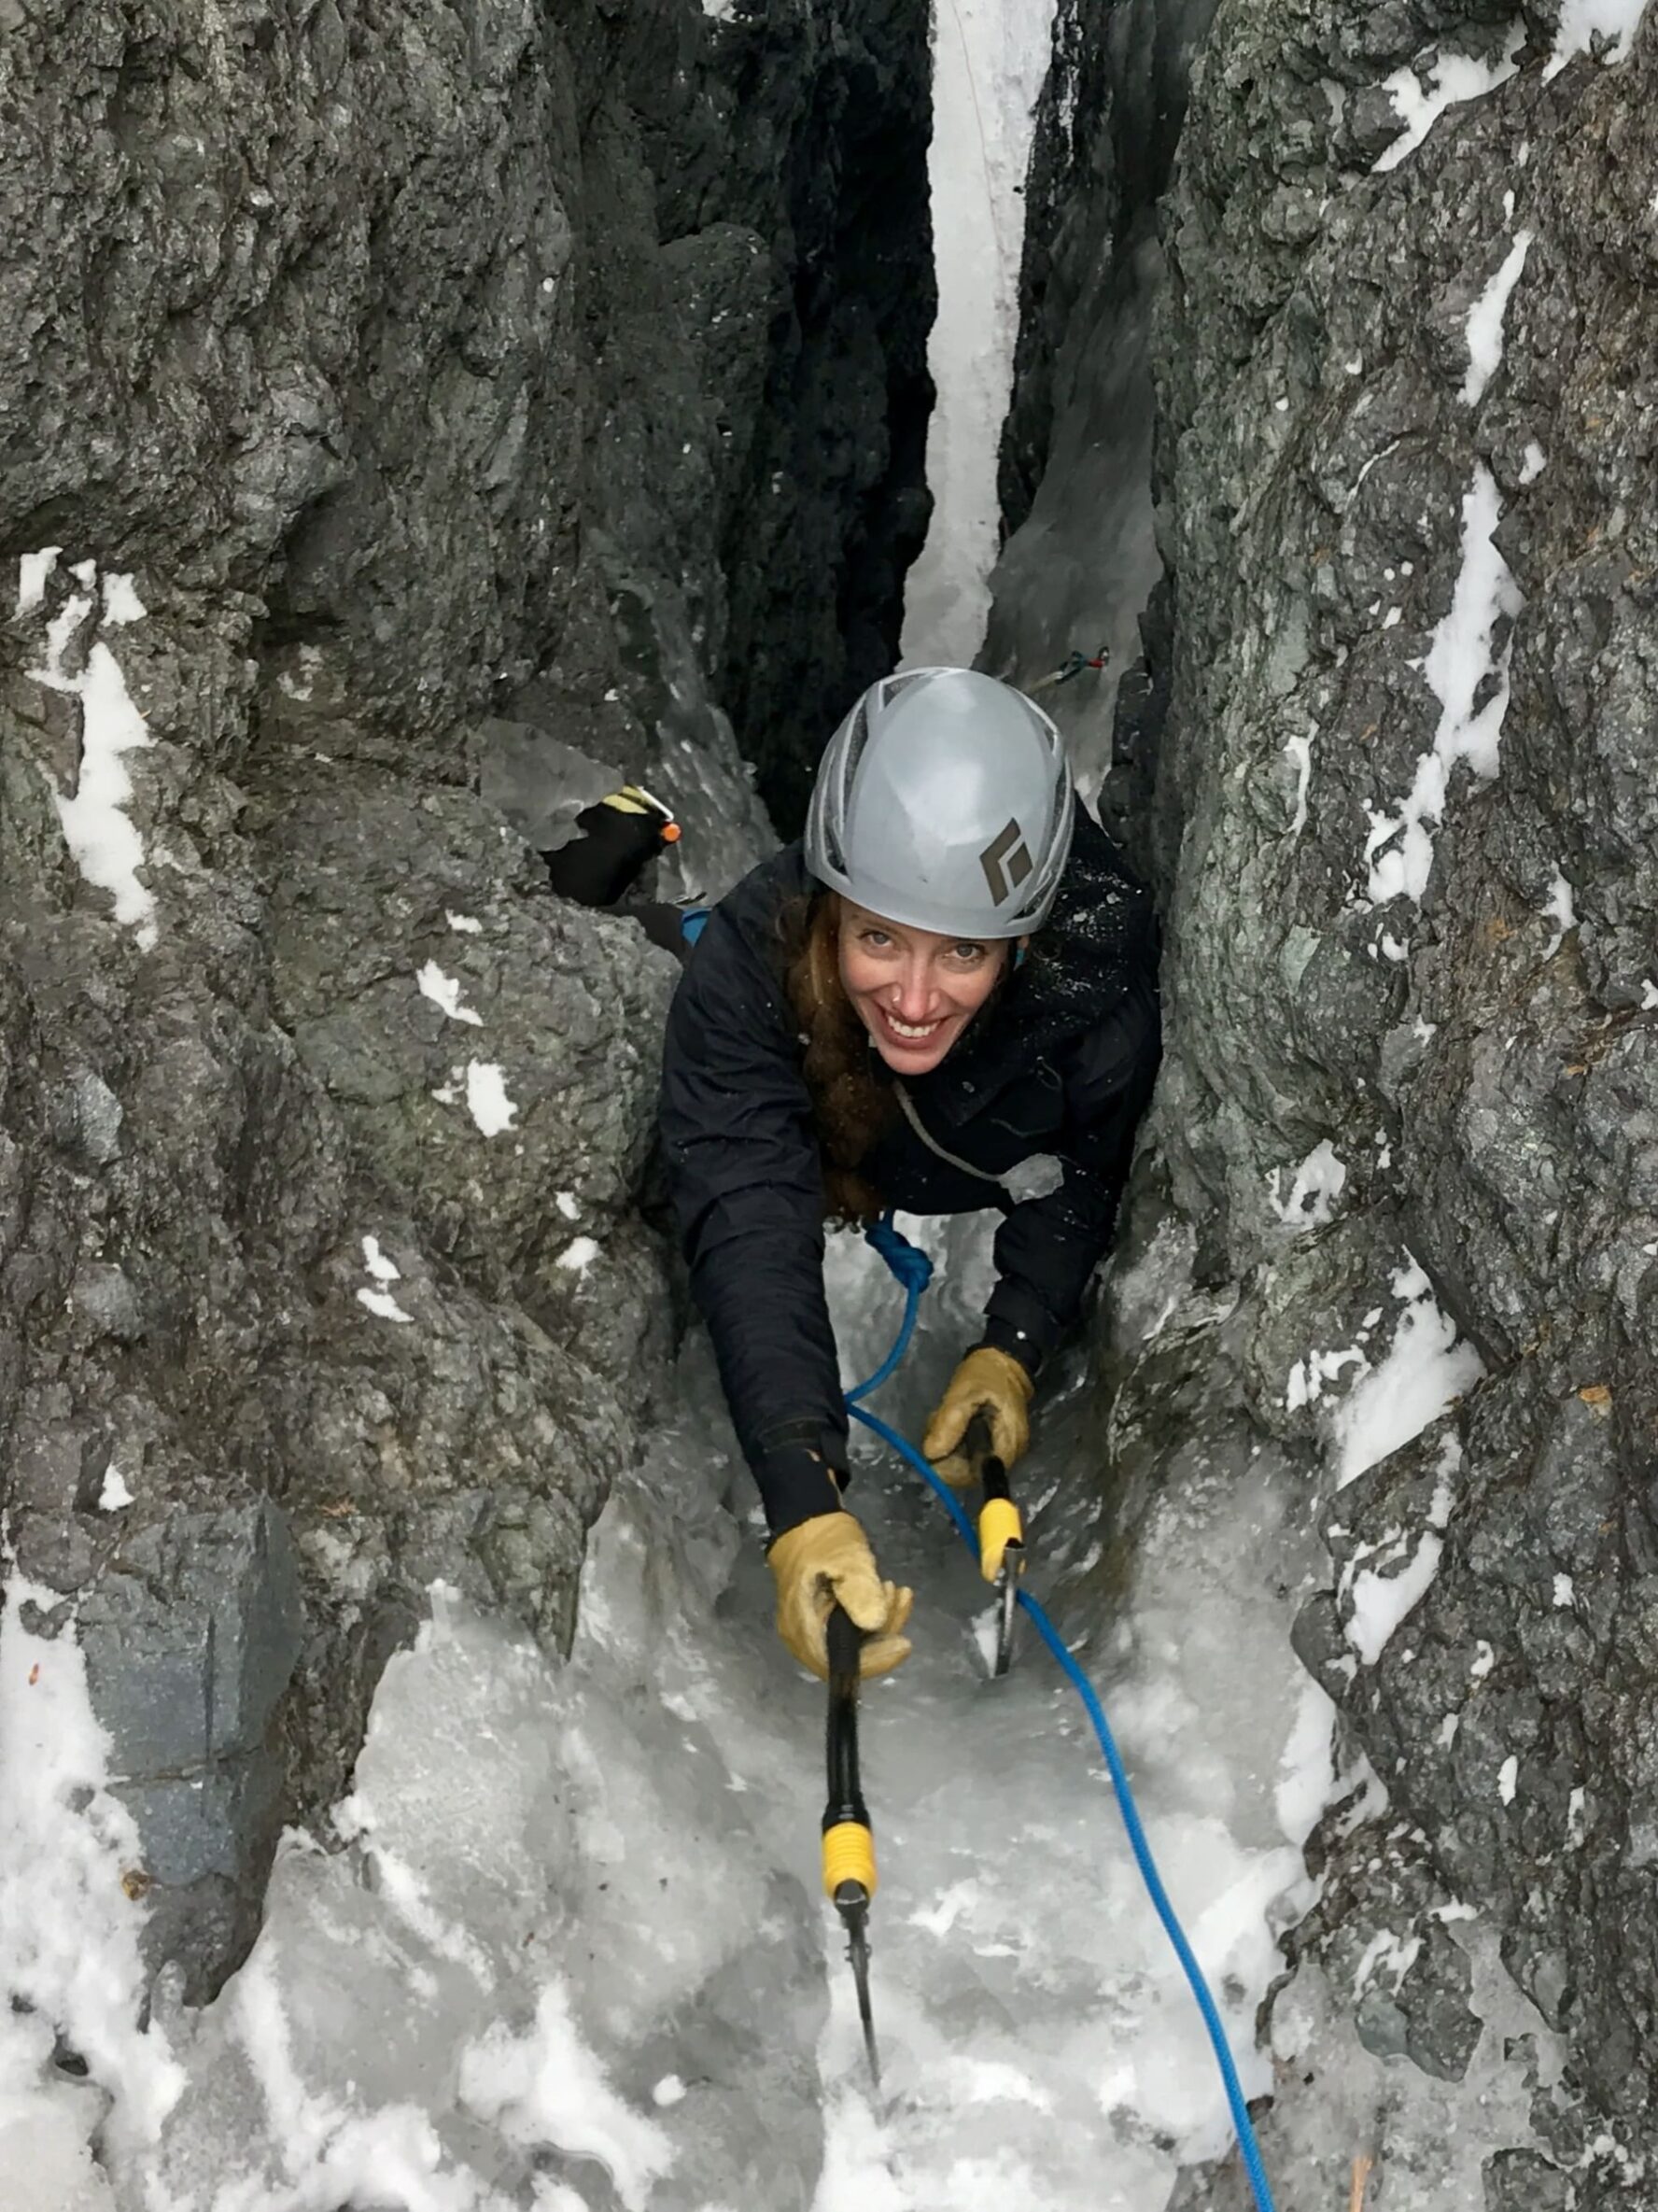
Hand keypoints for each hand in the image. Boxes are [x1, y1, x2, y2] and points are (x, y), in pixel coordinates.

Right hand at [767, 1511, 913, 1680]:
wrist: (807, 1520)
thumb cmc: (823, 1539)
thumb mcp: (846, 1557)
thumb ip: (859, 1589)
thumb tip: (874, 1623)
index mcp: (800, 1627)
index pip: (835, 1665)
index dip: (872, 1662)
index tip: (903, 1643)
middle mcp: (803, 1638)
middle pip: (848, 1659)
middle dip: (882, 1636)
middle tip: (900, 1599)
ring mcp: (814, 1632)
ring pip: (855, 1647)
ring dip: (883, 1623)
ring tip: (897, 1590)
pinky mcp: (826, 1623)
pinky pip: (854, 1633)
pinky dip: (876, 1617)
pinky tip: (889, 1593)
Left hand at [923, 1346, 1033, 1486]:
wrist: (1003, 1361)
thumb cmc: (986, 1374)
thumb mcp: (964, 1393)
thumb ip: (949, 1423)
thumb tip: (931, 1454)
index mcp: (1007, 1445)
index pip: (974, 1476)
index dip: (949, 1468)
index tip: (932, 1448)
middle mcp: (1007, 1455)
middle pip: (968, 1472)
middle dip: (946, 1453)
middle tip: (938, 1423)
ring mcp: (1001, 1451)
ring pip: (965, 1463)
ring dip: (948, 1445)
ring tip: (944, 1417)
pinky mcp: (992, 1444)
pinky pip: (968, 1453)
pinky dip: (954, 1441)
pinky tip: (952, 1421)